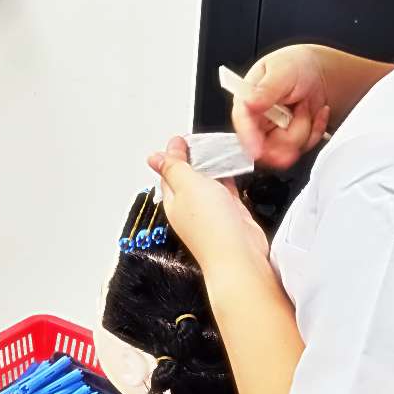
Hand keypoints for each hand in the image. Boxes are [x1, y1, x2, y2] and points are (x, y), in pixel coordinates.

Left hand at [148, 137, 269, 274]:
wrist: (239, 254)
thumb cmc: (212, 228)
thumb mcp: (187, 186)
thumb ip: (173, 168)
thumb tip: (155, 156)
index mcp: (174, 200)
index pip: (169, 172)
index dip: (175, 153)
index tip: (183, 138)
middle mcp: (191, 207)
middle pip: (190, 176)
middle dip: (195, 158)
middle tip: (202, 141)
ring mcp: (212, 212)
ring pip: (209, 182)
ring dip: (213, 166)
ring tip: (218, 149)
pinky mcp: (231, 214)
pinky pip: (227, 191)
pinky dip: (229, 178)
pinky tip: (233, 169)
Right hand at [232, 45, 331, 169]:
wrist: (317, 73)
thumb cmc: (295, 66)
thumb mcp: (282, 71)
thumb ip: (266, 89)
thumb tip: (249, 102)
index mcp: (247, 102)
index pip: (242, 123)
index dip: (249, 139)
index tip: (257, 151)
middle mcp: (256, 122)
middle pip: (265, 147)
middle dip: (289, 134)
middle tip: (301, 108)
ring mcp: (273, 135)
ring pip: (286, 151)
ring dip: (304, 128)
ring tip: (305, 105)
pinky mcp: (288, 143)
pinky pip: (303, 149)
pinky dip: (315, 130)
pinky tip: (315, 113)